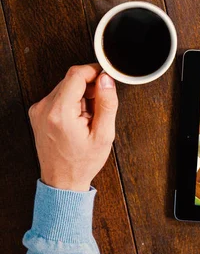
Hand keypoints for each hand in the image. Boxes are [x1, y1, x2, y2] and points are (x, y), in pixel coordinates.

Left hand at [28, 64, 117, 190]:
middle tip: (99, 108)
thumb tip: (106, 80)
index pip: (76, 75)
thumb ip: (107, 104)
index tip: (106, 80)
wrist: (62, 181)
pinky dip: (72, 103)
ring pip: (65, 87)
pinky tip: (79, 120)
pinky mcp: (38, 112)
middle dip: (89, 88)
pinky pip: (59, 97)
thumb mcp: (104, 135)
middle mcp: (44, 108)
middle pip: (71, 80)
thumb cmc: (82, 162)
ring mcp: (38, 110)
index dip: (94, 72)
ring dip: (81, 96)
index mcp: (60, 113)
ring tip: (88, 118)